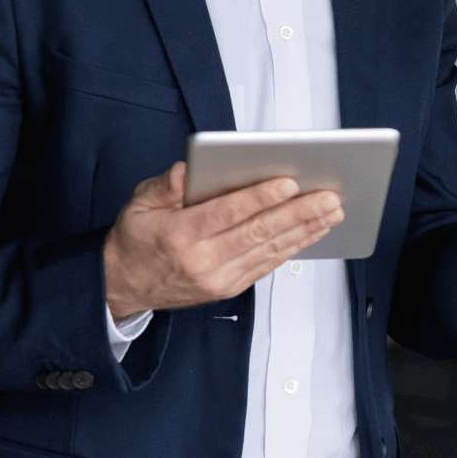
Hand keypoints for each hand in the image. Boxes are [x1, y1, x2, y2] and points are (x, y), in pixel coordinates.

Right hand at [102, 163, 343, 319]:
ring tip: (333, 211)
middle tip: (329, 197)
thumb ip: (164, 186)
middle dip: (298, 213)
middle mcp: (202, 260)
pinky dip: (294, 247)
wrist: (123, 286)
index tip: (289, 182)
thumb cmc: (136, 239)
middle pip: (258, 232)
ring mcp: (219, 278)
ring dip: (305, 230)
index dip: (260, 197)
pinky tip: (314, 231)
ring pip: (270, 250)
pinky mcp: (229, 288)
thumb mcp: (137, 205)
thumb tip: (189, 169)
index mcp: (180, 235)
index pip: (227, 213)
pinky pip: (267, 265)